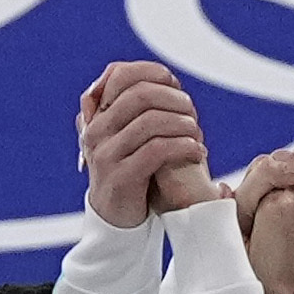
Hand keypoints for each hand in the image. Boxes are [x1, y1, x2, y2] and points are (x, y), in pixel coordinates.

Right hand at [77, 59, 210, 225]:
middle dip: (173, 99)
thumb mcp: (126, 137)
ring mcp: (105, 154)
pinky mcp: (120, 178)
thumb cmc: (131, 174)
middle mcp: (96, 131)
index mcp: (96, 116)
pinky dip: (183, 147)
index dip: (152, 73)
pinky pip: (156, 151)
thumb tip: (164, 77)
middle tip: (192, 111)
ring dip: (182, 124)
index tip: (176, 85)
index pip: (119, 75)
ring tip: (198, 133)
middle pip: (139, 96)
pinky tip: (198, 151)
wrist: (116, 220)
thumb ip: (135, 109)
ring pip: (150, 122)